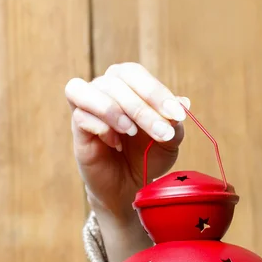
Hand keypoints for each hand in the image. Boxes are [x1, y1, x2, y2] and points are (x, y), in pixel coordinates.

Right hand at [65, 62, 189, 261]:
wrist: (130, 187)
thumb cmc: (147, 157)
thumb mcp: (169, 140)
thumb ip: (174, 121)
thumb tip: (183, 103)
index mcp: (126, 84)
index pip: (135, 74)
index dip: (155, 91)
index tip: (176, 114)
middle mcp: (104, 90)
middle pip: (115, 81)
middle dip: (142, 108)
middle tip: (162, 133)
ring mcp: (87, 109)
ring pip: (90, 91)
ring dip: (115, 110)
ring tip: (131, 132)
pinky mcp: (78, 131)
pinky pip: (80, 116)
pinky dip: (101, 127)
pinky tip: (114, 144)